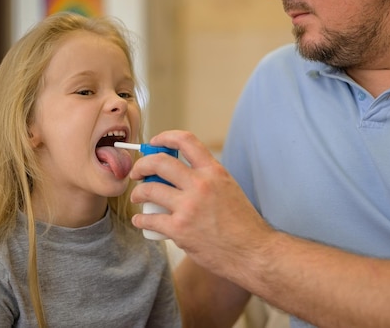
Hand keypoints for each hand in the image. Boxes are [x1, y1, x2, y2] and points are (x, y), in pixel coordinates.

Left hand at [129, 130, 273, 277]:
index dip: (165, 137)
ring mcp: (188, 207)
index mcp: (214, 172)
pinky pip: (149, 220)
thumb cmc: (243, 224)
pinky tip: (141, 222)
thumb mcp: (229, 189)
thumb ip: (207, 178)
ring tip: (138, 196)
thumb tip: (182, 173)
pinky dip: (141, 220)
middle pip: (159, 162)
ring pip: (149, 190)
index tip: (155, 142)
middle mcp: (200, 185)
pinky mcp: (179, 230)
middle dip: (142, 165)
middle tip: (137, 172)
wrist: (253, 252)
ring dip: (138, 192)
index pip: (186, 140)